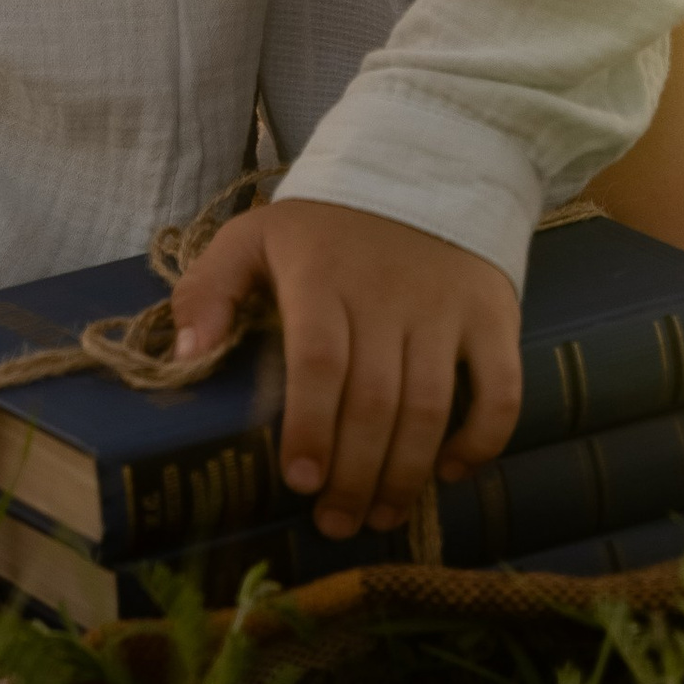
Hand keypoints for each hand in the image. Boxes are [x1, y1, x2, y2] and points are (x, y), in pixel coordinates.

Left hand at [168, 198, 521, 540]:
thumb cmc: (328, 223)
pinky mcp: (493, 314)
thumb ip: (209, 289)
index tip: (300, 482)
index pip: (319, 361)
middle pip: (374, 400)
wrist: (424, 160)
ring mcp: (447, 306)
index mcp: (323, 276)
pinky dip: (482, 439)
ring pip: (431, 406)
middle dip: (354, 475)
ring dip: (406, 473)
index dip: (310, 427)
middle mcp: (389, 294)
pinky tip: (451, 470)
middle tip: (336, 523)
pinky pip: (500, 388)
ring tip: (380, 516)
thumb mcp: (256, 234)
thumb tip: (183, 356)